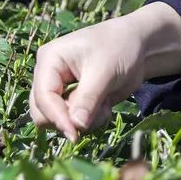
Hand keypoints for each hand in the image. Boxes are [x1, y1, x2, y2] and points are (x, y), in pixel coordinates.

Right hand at [29, 3, 180, 141]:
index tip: (75, 134)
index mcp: (49, 60)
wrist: (137, 45)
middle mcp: (48, 75)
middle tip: (97, 113)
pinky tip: (105, 106)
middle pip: (42, 113)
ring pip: (58, 121)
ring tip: (104, 107)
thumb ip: (88, 99)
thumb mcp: (105, 71)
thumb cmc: (119, 48)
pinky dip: (90, 121)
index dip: (57, 117)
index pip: (43, 96)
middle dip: (69, 120)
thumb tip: (75, 126)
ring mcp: (60, 89)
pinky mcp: (72, 100)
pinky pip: (73, 122)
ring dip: (82, 122)